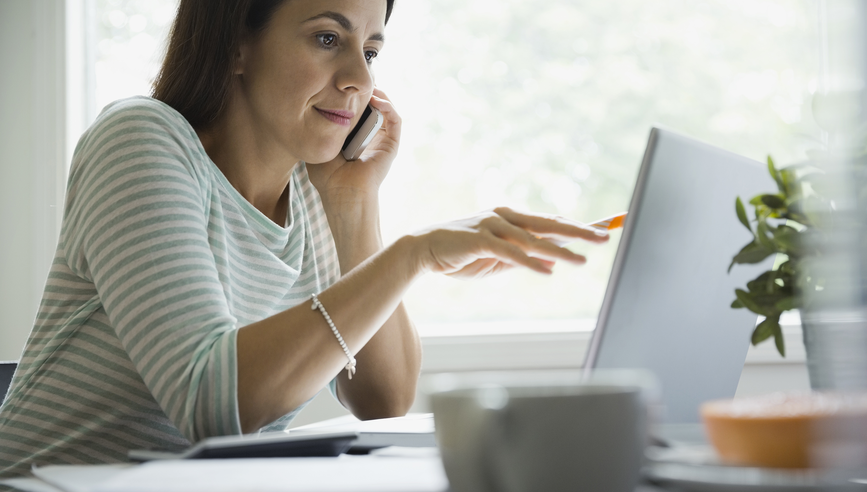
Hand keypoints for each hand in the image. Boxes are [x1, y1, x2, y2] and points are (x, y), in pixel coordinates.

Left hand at [306, 88, 400, 201]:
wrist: (344, 194)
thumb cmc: (328, 177)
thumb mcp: (318, 145)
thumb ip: (319, 128)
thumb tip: (314, 105)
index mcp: (352, 137)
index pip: (356, 111)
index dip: (352, 96)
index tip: (342, 83)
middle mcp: (369, 137)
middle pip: (372, 107)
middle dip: (365, 91)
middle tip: (356, 80)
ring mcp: (381, 140)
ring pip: (385, 109)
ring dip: (379, 95)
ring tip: (367, 86)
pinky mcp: (391, 144)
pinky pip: (395, 120)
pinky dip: (389, 107)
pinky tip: (377, 100)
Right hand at [412, 207, 609, 278]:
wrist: (424, 249)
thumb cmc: (461, 253)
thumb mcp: (498, 257)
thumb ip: (523, 256)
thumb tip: (552, 262)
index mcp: (512, 218)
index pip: (551, 222)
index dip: (577, 226)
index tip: (602, 228)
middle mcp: (505, 217)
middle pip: (549, 224)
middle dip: (579, 231)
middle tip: (605, 236)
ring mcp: (492, 226)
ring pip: (532, 239)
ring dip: (559, 251)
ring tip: (582, 261)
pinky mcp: (479, 240)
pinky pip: (509, 252)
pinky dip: (529, 262)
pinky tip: (548, 271)